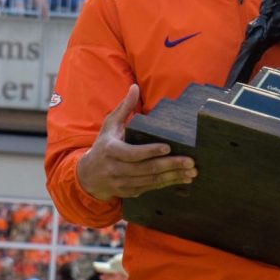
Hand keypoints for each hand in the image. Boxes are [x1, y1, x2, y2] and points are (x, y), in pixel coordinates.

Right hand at [76, 84, 196, 200]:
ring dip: (173, 177)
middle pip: (146, 169)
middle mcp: (115, 169)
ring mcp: (122, 183)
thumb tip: (135, 87)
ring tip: (191, 172)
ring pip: (151, 181)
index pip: (132, 153)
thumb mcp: (109, 125)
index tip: (168, 147)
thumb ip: (123, 107)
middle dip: (170, 166)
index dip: (150, 151)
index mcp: (110, 150)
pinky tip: (183, 179)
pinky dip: (168, 184)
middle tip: (190, 162)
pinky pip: (151, 188)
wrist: (88, 175)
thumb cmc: (103, 145)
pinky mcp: (129, 192)